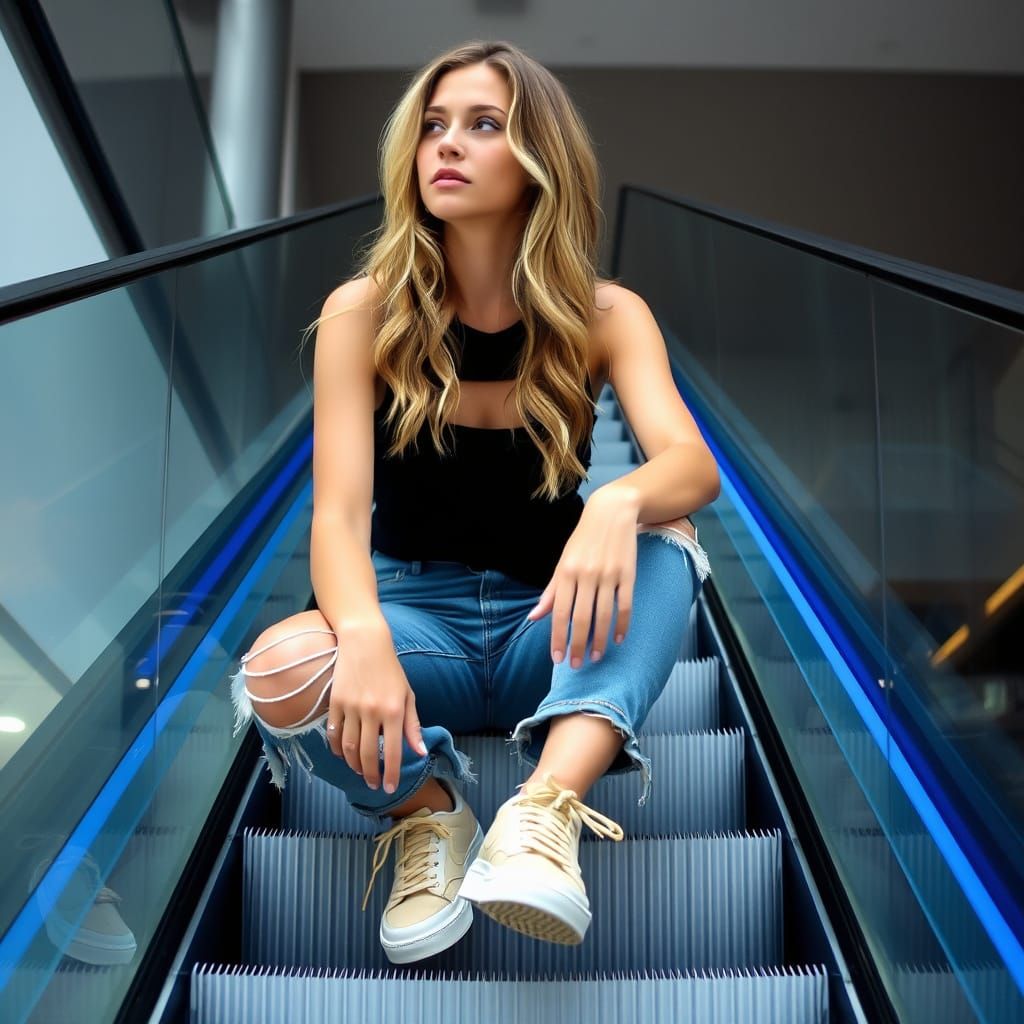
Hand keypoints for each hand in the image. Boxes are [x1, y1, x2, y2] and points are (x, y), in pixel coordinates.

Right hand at [327, 618, 427, 793]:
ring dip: (353, 765)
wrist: (365, 642)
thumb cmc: (391, 670)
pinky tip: (342, 754)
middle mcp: (373, 711)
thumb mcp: (408, 695)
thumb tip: (420, 752)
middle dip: (370, 775)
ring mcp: (352, 707)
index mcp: (395, 710)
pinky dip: (336, 749)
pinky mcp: (335, 702)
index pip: (394, 751)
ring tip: (359, 771)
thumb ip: (413, 725)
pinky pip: (333, 733)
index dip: (392, 774)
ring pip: (348, 748)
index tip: (389, 788)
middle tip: (372, 784)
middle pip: (368, 754)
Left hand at [526, 486, 639, 667]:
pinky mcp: (627, 574)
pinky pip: (625, 605)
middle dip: (577, 646)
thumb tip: (533, 617)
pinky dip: (622, 625)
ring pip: (604, 616)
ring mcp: (608, 575)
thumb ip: (550, 592)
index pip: (559, 613)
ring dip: (600, 640)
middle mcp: (586, 575)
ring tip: (596, 657)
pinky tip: (618, 639)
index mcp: (566, 573)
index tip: (557, 659)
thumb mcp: (563, 563)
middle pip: (581, 619)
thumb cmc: (583, 541)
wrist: (612, 513)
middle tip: (576, 665)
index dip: (557, 638)